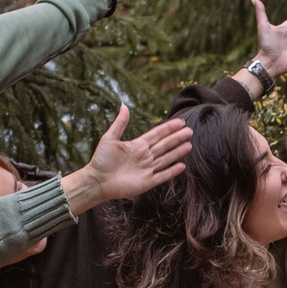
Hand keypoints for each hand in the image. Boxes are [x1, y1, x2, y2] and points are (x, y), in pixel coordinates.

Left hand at [65, 106, 190, 211]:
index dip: (168, 128)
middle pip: (164, 145)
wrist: (97, 181)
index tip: (180, 122)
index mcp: (137, 145)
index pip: (157, 134)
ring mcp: (146, 169)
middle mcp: (144, 156)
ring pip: (166, 158)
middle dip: (177, 138)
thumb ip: (120, 123)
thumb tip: (124, 105)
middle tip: (189, 131)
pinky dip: (172, 171)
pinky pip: (162, 175)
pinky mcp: (147, 182)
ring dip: (177, 152)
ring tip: (189, 145)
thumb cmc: (101, 160)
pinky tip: (182, 166)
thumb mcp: (109, 138)